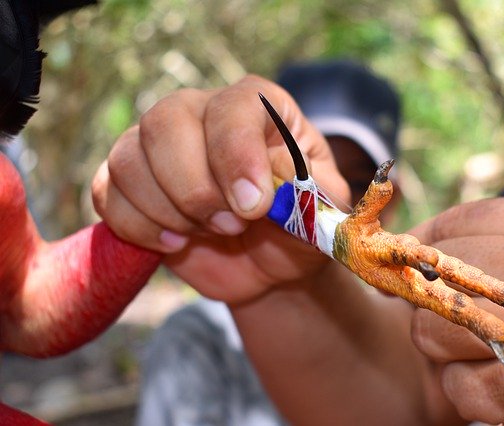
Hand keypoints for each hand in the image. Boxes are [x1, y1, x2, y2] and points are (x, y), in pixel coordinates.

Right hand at [92, 75, 348, 302]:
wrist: (271, 262)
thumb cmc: (299, 225)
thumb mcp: (320, 208)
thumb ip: (303, 189)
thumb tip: (265, 185)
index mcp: (258, 108)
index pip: (233, 107)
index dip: (236, 155)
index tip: (253, 206)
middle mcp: (202, 113)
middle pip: (165, 122)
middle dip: (196, 189)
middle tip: (231, 226)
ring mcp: (160, 146)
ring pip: (128, 158)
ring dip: (167, 210)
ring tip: (208, 233)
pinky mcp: (132, 184)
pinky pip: (106, 193)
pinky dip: (136, 226)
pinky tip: (176, 243)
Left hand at [409, 197, 503, 423]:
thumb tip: (421, 242)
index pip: (464, 221)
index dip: (425, 242)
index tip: (409, 259)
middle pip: (437, 273)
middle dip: (433, 299)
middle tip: (462, 318)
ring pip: (431, 329)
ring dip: (447, 349)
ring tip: (492, 355)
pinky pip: (456, 385)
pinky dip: (472, 393)